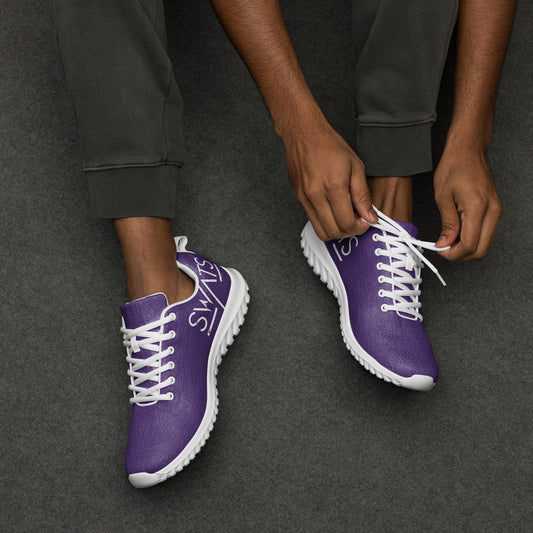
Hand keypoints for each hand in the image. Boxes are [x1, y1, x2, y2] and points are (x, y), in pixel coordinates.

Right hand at [281, 117, 376, 240]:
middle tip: (357, 221)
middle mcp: (316, 195)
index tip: (365, 221)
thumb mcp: (356, 167)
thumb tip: (370, 217)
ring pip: (321, 231)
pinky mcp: (299, 199)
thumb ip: (363, 195)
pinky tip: (333, 211)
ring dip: (336, 231)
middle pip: (334, 232)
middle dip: (349, 232)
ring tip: (344, 218)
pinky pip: (313, 221)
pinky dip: (325, 222)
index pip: (347, 222)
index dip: (359, 227)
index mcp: (333, 186)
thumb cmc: (329, 146)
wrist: (303, 134)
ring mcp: (305, 199)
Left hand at [434, 144, 502, 260]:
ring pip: (485, 244)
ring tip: (448, 240)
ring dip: (467, 248)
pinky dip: (472, 239)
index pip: (470, 244)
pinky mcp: (495, 210)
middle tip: (443, 248)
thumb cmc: (454, 167)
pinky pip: (486, 233)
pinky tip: (458, 234)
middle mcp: (492, 211)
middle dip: (461, 255)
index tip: (440, 250)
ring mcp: (496, 211)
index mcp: (478, 208)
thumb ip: (447, 224)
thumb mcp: (443, 197)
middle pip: (481, 250)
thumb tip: (445, 244)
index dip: (453, 253)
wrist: (468, 150)